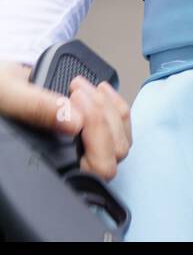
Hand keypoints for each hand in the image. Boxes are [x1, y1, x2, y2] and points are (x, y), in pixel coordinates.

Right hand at [0, 58, 132, 181]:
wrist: (0, 84)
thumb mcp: (10, 96)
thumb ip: (37, 109)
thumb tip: (73, 121)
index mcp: (50, 164)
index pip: (92, 170)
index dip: (95, 136)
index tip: (76, 102)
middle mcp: (71, 161)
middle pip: (112, 154)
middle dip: (101, 116)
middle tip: (77, 91)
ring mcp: (85, 146)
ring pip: (119, 140)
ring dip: (109, 108)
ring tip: (82, 87)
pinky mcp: (93, 127)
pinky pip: (119, 125)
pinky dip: (115, 103)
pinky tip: (99, 88)